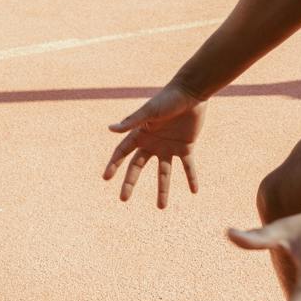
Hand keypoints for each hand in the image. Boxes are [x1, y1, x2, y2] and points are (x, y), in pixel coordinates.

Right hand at [104, 83, 203, 207]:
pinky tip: (194, 191)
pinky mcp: (186, 147)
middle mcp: (152, 143)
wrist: (191, 93)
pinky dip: (191, 178)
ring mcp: (168, 146)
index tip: (106, 178)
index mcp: (140, 134)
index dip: (114, 165)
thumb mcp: (148, 111)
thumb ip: (131, 121)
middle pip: (138, 167)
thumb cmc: (167, 98)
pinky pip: (188, 166)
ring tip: (161, 207)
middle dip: (130, 182)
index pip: (123, 153)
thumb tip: (110, 129)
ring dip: (163, 189)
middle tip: (123, 199)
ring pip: (163, 173)